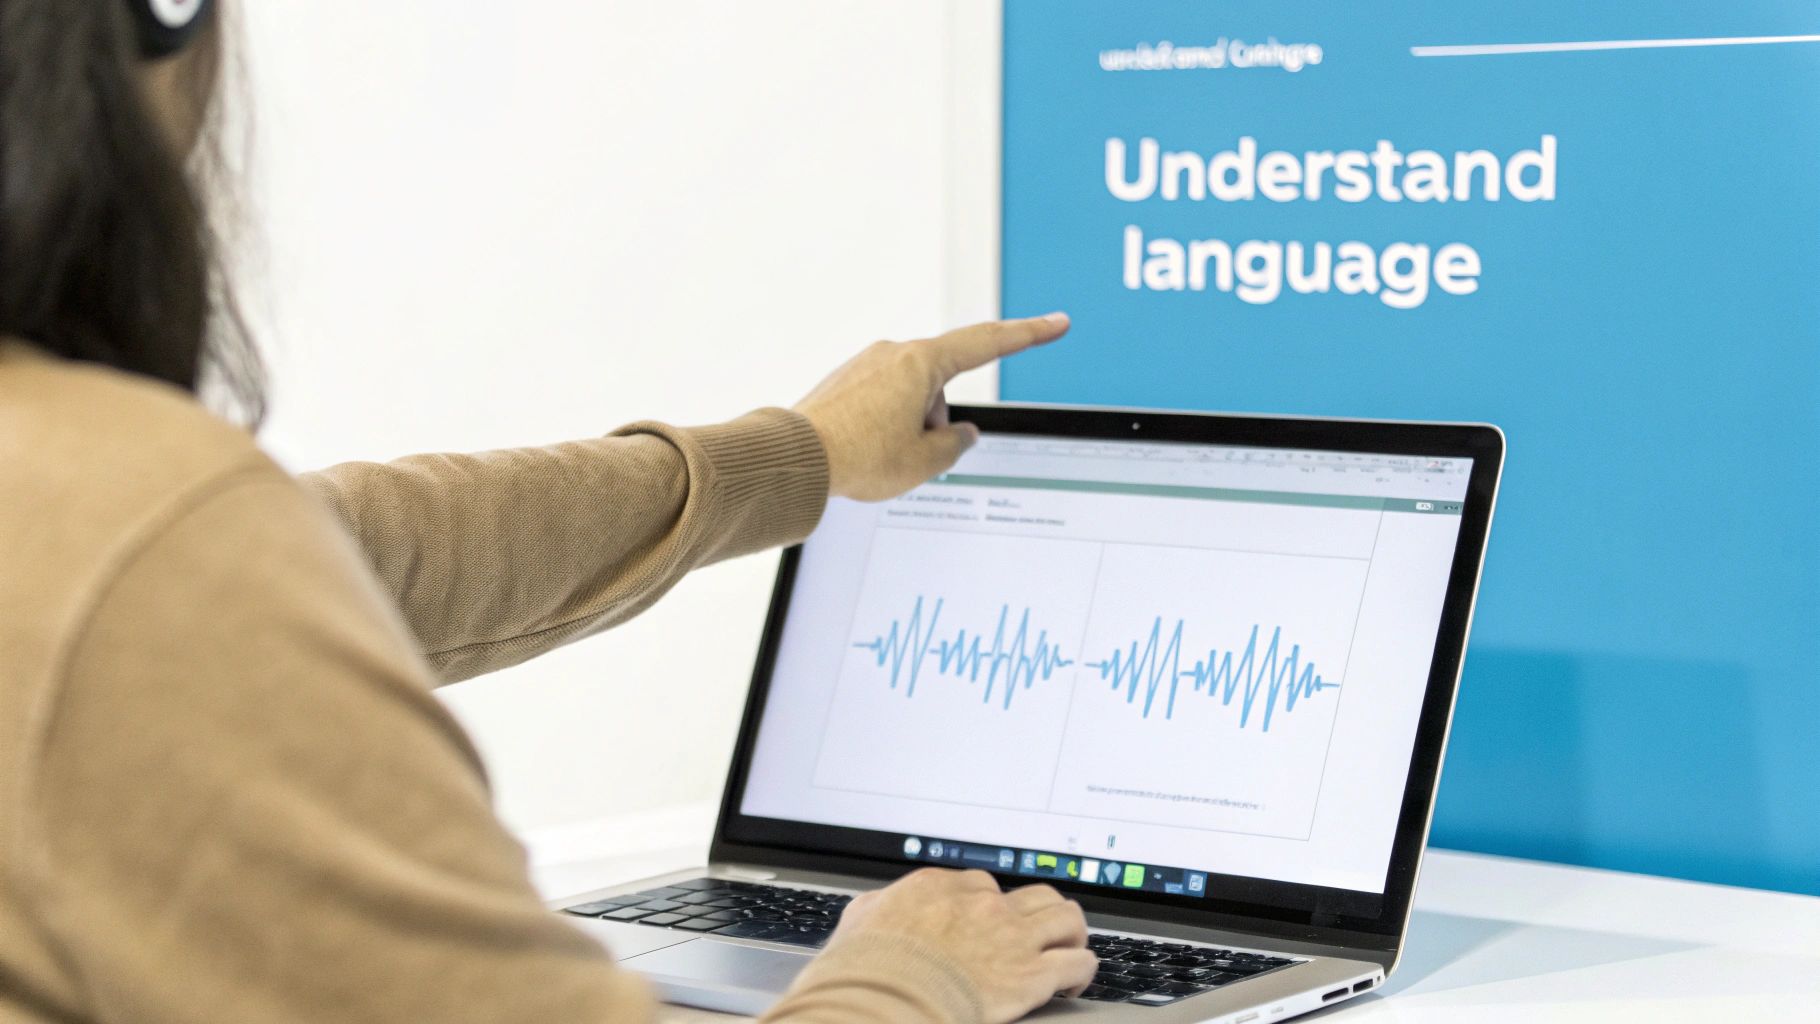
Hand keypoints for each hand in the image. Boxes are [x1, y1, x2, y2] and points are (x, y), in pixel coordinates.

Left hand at [794, 314, 1069, 500]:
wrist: (797, 459)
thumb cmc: (857, 456)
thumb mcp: (925, 461)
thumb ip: (955, 445)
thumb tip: (959, 434)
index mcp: (921, 364)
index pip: (988, 344)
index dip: (1029, 336)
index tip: (1056, 323)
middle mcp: (893, 354)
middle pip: (941, 388)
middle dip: (937, 423)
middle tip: (911, 456)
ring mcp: (866, 365)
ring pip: (910, 399)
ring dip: (908, 428)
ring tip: (879, 456)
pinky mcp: (846, 381)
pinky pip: (881, 405)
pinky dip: (882, 428)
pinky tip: (863, 450)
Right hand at [825, 868, 1095, 1022]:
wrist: (885, 1000)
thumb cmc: (866, 970)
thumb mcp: (858, 922)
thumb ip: (877, 909)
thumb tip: (876, 909)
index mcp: (941, 888)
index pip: (982, 885)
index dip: (990, 907)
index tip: (992, 924)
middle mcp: (983, 905)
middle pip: (1033, 894)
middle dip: (1038, 913)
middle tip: (1038, 933)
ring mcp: (1012, 937)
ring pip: (1066, 918)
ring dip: (1070, 934)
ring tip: (1067, 950)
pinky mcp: (1031, 975)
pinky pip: (1076, 962)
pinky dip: (1081, 970)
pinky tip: (1074, 983)